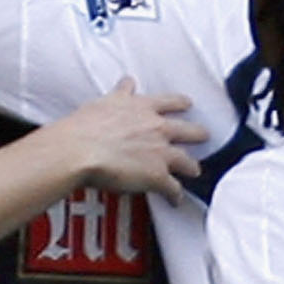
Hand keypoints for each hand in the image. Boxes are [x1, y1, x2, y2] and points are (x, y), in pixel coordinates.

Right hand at [58, 79, 201, 197]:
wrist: (79, 149)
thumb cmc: (84, 127)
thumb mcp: (104, 101)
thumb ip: (120, 94)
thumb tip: (127, 83)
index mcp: (142, 107)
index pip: (169, 101)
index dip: (181, 103)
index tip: (187, 103)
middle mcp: (156, 127)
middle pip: (188, 130)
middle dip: (198, 133)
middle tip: (203, 135)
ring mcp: (160, 152)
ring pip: (186, 161)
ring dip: (191, 167)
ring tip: (194, 171)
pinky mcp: (157, 175)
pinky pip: (173, 188)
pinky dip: (175, 195)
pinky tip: (175, 200)